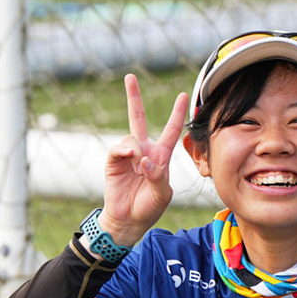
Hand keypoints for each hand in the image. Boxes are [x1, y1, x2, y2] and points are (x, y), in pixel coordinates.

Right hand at [101, 75, 187, 245]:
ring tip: (139, 169)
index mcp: (160, 156)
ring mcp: (127, 155)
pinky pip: (118, 148)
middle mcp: (143, 151)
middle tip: (129, 77)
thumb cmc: (149, 207)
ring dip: (137, 151)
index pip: (170, 130)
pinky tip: (131, 161)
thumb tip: (144, 159)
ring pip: (131, 137)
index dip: (176, 113)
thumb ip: (159, 176)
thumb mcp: (162, 194)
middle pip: (138, 118)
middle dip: (134, 98)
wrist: (128, 220)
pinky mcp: (113, 162)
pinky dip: (125, 152)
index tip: (183, 95)